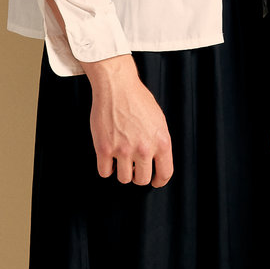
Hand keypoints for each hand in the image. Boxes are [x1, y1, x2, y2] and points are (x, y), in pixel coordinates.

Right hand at [87, 54, 173, 186]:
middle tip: (135, 168)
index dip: (160, 181)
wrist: (117, 87)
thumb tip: (157, 160)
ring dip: (122, 172)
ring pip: (123, 179)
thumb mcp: (159, 120)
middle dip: (139, 175)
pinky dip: (106, 168)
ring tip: (121, 160)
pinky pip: (104, 172)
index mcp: (161, 141)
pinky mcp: (104, 148)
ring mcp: (123, 150)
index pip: (165, 173)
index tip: (156, 182)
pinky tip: (108, 158)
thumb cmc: (138, 100)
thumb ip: (159, 142)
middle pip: (142, 180)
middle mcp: (143, 148)